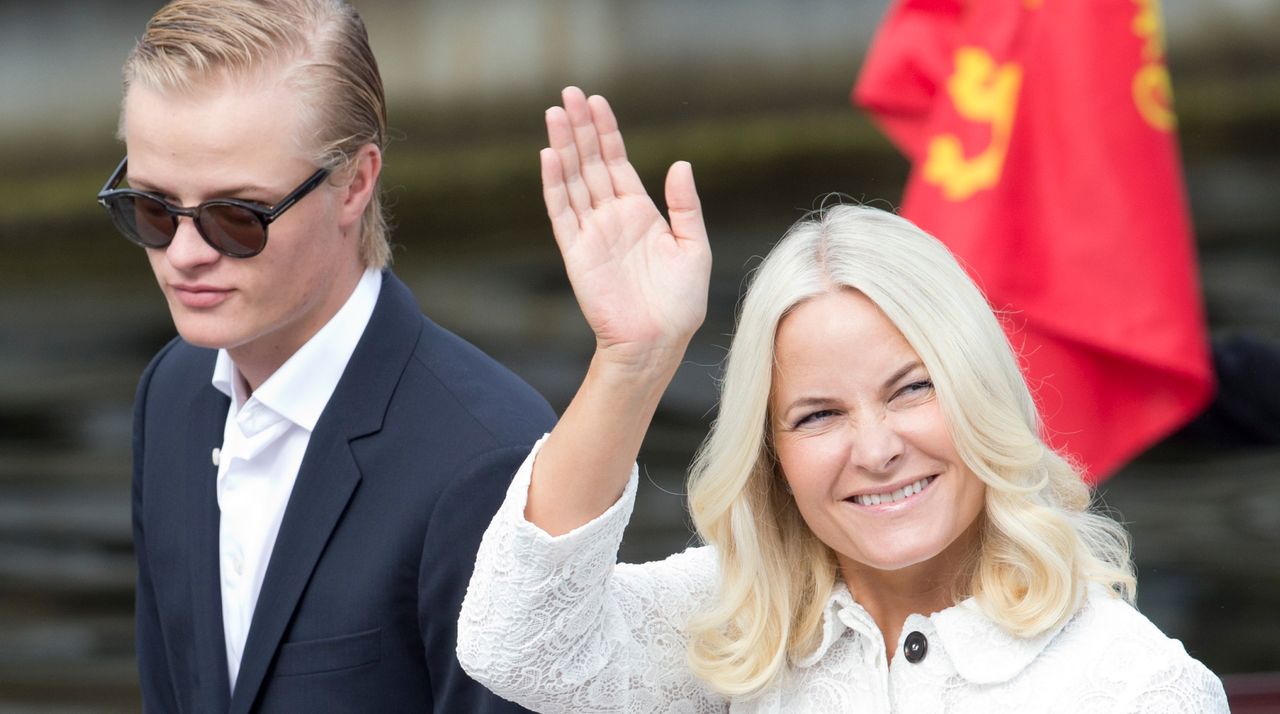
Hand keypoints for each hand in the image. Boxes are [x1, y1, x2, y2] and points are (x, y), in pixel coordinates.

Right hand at [542, 87, 711, 373]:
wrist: (656, 343)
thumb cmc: (680, 304)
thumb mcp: (694, 247)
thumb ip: (685, 205)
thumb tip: (680, 164)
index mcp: (640, 213)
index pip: (618, 162)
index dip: (606, 131)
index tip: (596, 101)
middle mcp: (612, 217)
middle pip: (591, 163)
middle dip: (580, 128)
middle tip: (568, 93)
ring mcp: (592, 233)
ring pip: (573, 179)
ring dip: (564, 146)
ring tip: (555, 112)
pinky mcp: (576, 252)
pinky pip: (562, 211)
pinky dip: (554, 184)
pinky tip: (549, 155)